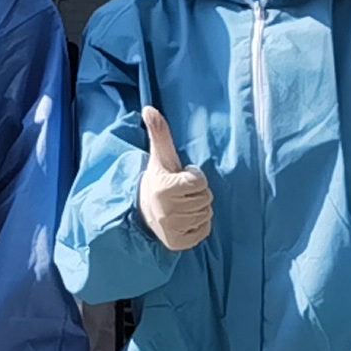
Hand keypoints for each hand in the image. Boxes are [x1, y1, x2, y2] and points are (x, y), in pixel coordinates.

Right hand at [137, 105, 212, 250]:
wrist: (143, 210)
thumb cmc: (159, 178)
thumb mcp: (160, 156)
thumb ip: (159, 132)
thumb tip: (149, 108)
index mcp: (164, 188)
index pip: (200, 181)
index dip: (194, 177)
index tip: (180, 178)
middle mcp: (167, 211)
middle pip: (206, 198)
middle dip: (197, 193)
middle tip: (181, 193)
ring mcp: (172, 229)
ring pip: (206, 214)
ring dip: (199, 209)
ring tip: (182, 205)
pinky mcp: (178, 243)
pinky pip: (204, 231)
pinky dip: (199, 225)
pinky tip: (185, 219)